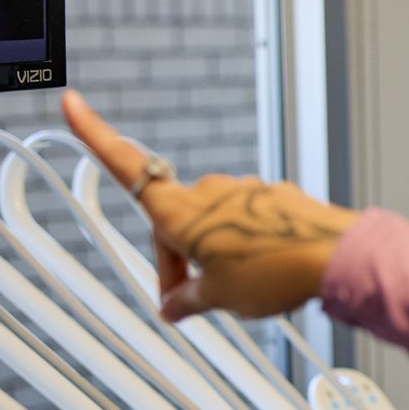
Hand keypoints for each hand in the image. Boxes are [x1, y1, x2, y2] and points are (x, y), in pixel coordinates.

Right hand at [63, 91, 362, 320]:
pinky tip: (266, 274)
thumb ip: (189, 300)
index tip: (71, 102)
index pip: (127, 169)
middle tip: (183, 302)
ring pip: (214, 224)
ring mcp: (246, 191)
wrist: (337, 256)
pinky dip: (247, 247)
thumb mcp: (220, 298)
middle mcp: (210, 192)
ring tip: (236, 293)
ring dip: (214, 255)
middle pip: (174, 221)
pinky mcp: (276, 198)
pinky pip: (249, 223)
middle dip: (176, 261)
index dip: (95, 136)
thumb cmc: (273, 274)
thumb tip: (173, 307)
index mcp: (181, 210)